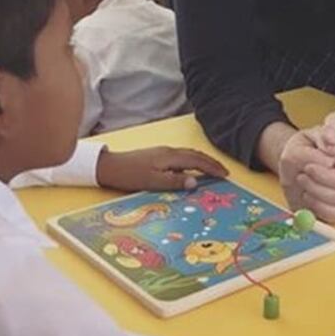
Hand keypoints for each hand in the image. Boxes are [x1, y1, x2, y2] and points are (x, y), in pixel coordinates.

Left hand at [95, 147, 227, 191]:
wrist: (109, 167)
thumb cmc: (129, 175)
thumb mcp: (152, 182)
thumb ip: (174, 182)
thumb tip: (195, 183)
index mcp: (170, 157)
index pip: (197, 161)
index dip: (212, 168)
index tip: (225, 175)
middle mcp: (169, 152)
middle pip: (195, 155)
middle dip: (211, 163)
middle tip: (224, 172)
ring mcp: (163, 152)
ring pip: (188, 155)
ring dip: (202, 161)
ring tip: (212, 170)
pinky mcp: (157, 156)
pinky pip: (181, 157)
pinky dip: (192, 162)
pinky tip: (191, 170)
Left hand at [279, 128, 334, 211]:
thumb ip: (333, 127)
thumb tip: (329, 139)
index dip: (322, 176)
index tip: (307, 167)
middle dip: (315, 187)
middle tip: (301, 175)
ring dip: (315, 200)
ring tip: (304, 183)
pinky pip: (334, 218)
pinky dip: (318, 211)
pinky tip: (308, 195)